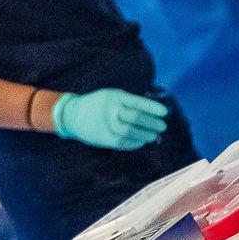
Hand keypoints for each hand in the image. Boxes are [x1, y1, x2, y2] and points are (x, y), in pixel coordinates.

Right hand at [52, 88, 168, 150]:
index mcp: (114, 97)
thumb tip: (153, 115)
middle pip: (135, 118)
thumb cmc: (99, 104)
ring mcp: (107, 124)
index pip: (137, 102)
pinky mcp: (105, 138)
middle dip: (152, 123)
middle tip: (162, 126)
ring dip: (145, 135)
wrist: (73, 115)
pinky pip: (124, 143)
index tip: (164, 112)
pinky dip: (135, 143)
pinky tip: (141, 142)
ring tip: (153, 135)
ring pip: (131, 132)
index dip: (152, 108)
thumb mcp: (112, 96)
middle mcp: (111, 110)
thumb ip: (130, 104)